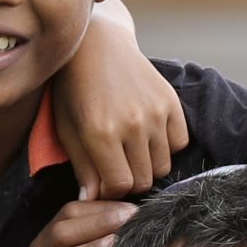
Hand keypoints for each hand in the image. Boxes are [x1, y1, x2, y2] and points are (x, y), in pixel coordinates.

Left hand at [48, 0, 185, 197]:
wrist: (97, 45)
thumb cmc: (74, 89)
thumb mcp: (67, 128)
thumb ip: (82, 167)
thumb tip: (91, 201)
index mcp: (100, 132)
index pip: (118, 186)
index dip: (110, 190)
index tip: (103, 180)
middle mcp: (131, 124)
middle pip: (143, 180)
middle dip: (129, 180)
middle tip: (117, 165)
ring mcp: (155, 112)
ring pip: (163, 166)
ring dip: (148, 165)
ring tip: (131, 149)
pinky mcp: (171, 102)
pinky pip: (179, 143)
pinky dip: (166, 146)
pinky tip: (147, 134)